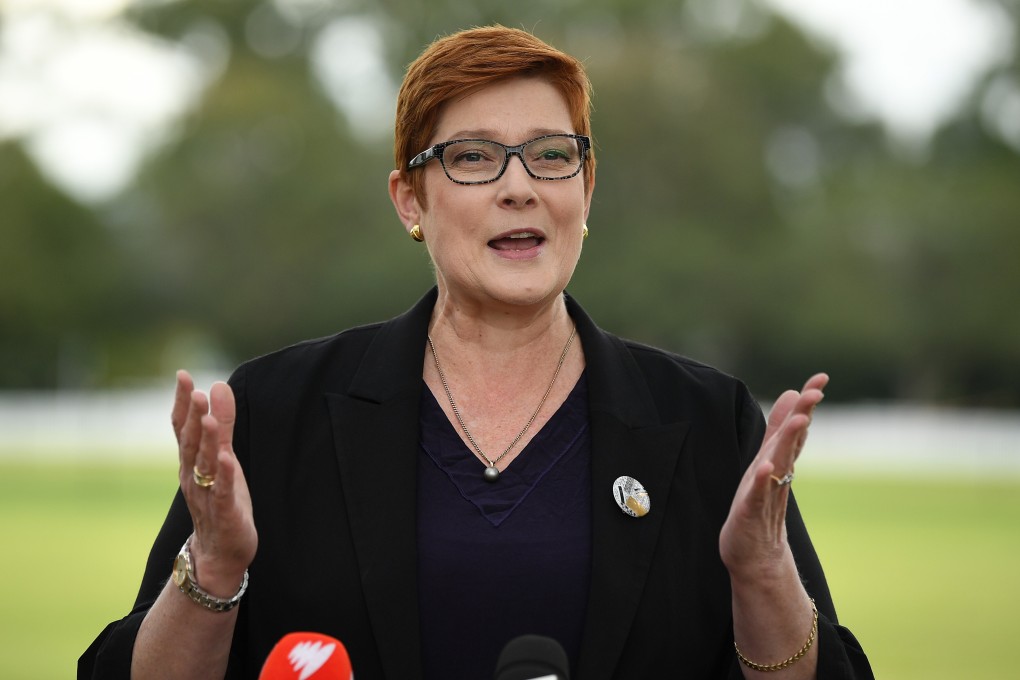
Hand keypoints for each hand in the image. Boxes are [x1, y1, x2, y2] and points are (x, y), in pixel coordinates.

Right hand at [171, 370, 256, 595]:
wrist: (218, 553)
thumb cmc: (221, 499)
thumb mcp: (223, 457)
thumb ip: (222, 424)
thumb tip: (217, 386)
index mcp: (191, 462)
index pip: (183, 428)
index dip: (182, 403)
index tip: (182, 376)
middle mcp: (193, 477)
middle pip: (191, 444)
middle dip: (193, 418)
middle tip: (195, 392)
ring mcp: (207, 496)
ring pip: (204, 467)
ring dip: (207, 443)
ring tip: (210, 419)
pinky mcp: (225, 514)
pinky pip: (223, 493)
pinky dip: (224, 477)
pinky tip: (227, 460)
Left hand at [719, 373, 827, 580]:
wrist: (756, 555)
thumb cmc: (759, 505)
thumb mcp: (766, 461)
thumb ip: (778, 430)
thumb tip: (791, 393)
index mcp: (778, 461)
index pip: (795, 428)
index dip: (806, 403)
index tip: (821, 377)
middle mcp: (777, 475)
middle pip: (791, 442)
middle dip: (802, 415)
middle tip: (816, 392)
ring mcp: (766, 494)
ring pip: (780, 464)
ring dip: (789, 442)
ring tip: (800, 419)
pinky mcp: (752, 514)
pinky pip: (759, 495)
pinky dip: (764, 481)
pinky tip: (767, 467)